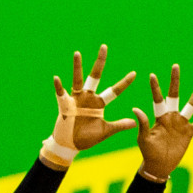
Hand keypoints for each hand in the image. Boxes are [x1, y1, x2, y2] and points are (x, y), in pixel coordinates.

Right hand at [43, 45, 137, 167]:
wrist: (71, 145)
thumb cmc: (87, 138)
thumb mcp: (105, 131)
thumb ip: (119, 126)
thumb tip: (135, 123)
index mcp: (99, 104)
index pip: (114, 91)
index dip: (124, 83)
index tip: (134, 74)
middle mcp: (88, 97)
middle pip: (96, 76)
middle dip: (100, 62)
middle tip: (104, 47)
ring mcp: (76, 99)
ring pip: (78, 80)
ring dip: (77, 67)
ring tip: (78, 53)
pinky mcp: (65, 105)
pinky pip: (61, 94)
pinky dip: (59, 87)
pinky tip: (57, 78)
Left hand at [132, 65, 192, 181]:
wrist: (159, 165)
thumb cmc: (148, 152)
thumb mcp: (144, 138)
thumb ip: (142, 123)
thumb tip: (135, 108)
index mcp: (159, 117)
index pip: (157, 98)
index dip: (155, 87)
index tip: (152, 75)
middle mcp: (171, 117)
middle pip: (174, 95)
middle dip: (175, 81)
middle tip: (175, 66)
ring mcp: (181, 124)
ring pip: (191, 105)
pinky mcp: (189, 133)